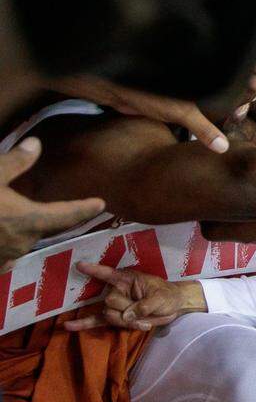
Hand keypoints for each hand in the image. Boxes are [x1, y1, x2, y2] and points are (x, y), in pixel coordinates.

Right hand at [0, 139, 104, 271]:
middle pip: (43, 228)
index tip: (100, 204)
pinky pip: (5, 257)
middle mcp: (22, 242)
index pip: (66, 214)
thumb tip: (36, 143)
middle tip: (52, 209)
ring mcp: (5, 257)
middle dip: (47, 218)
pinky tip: (4, 243)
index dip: (84, 208)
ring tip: (14, 220)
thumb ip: (14, 162)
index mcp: (28, 219)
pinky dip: (6, 248)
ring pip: (22, 241)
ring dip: (21, 231)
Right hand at [67, 262, 197, 330]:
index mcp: (128, 279)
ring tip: (144, 322)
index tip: (79, 265)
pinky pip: (97, 321)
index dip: (95, 270)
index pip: (109, 273)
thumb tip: (126, 316)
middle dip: (126, 311)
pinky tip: (68, 327)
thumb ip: (144, 306)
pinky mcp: (116, 317)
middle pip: (110, 302)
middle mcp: (118, 290)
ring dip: (126, 323)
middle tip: (145, 313)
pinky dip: (84, 324)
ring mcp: (116, 304)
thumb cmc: (167, 296)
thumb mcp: (161, 298)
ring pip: (108, 315)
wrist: (173, 306)